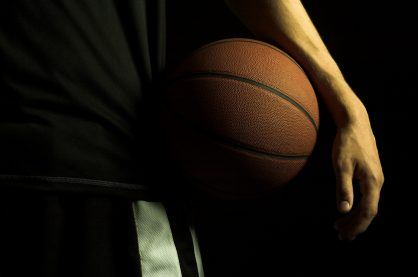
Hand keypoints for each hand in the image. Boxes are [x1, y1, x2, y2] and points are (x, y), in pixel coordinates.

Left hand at [332, 107, 383, 240]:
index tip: (345, 235)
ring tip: (341, 226)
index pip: (368, 211)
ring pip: (368, 204)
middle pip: (369, 211)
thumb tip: (343, 210)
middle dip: (355, 225)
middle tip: (341, 235)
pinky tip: (348, 210)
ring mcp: (376, 178)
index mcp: (372, 181)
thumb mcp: (341, 165)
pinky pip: (367, 196)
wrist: (355, 123)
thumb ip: (343, 188)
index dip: (357, 225)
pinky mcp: (371, 174)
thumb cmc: (346, 143)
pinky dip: (357, 206)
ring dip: (355, 217)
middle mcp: (378, 182)